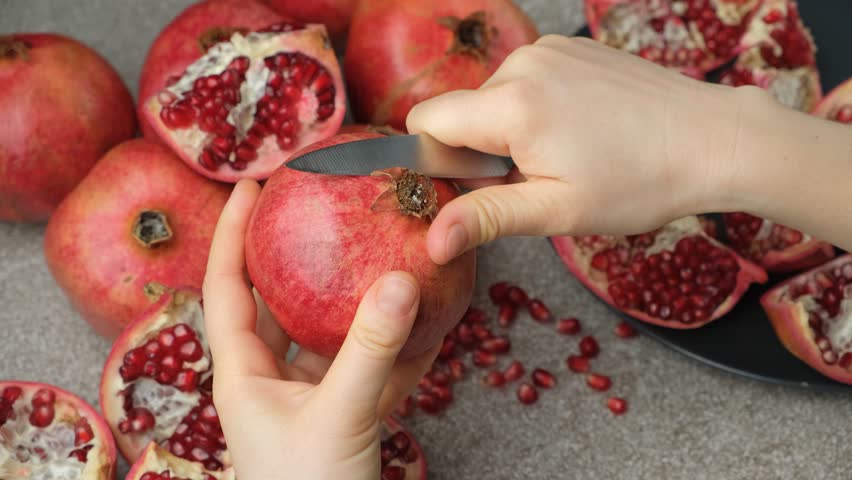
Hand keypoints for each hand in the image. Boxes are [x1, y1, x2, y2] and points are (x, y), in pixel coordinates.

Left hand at [202, 180, 439, 479]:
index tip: (253, 184)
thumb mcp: (340, 417)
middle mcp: (271, 380)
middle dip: (301, 254)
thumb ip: (370, 350)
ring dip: (356, 299)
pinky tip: (428, 322)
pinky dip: (396, 345)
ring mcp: (309, 397)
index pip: (227, 287)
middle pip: (280, 300)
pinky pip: (370, 367)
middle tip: (324, 206)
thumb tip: (400, 280)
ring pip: (330, 333)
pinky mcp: (346, 415)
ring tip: (383, 253)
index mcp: (243, 375)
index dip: (234, 233)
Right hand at [407, 35, 763, 264]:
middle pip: (460, 113)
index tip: (478, 186)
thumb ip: (485, 218)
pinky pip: (524, 82)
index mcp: (511, 105)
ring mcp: (549, 49)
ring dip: (509, 133)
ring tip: (565, 155)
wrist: (713, 139)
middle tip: (535, 179)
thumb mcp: (557, 211)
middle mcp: (523, 63)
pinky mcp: (570, 48)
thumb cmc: (640, 181)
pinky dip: (534, 110)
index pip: (425, 122)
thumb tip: (431, 241)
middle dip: (479, 152)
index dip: (437, 161)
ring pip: (492, 99)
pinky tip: (578, 132)